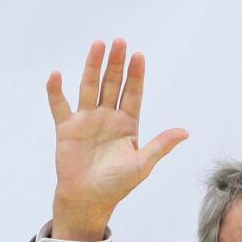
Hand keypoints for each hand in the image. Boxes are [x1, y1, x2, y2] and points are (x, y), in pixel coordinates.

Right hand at [45, 39, 187, 240]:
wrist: (89, 199)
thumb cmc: (117, 184)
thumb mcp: (142, 165)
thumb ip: (161, 146)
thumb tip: (185, 132)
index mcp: (128, 123)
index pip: (133, 93)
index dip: (136, 75)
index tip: (139, 56)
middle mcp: (108, 116)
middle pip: (112, 84)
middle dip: (116, 64)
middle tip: (119, 41)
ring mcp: (87, 120)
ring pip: (89, 87)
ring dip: (92, 67)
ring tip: (97, 45)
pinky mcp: (67, 128)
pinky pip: (60, 106)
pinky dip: (56, 92)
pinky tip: (56, 76)